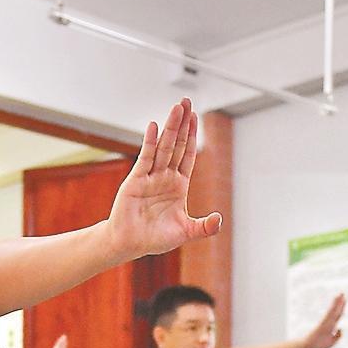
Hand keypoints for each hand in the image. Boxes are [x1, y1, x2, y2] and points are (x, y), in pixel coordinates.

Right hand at [106, 99, 221, 258]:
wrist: (129, 244)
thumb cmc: (154, 238)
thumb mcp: (185, 232)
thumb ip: (203, 227)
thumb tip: (219, 220)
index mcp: (178, 186)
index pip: (187, 155)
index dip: (192, 137)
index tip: (195, 118)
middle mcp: (165, 177)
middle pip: (176, 145)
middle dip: (182, 124)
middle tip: (186, 102)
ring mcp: (150, 177)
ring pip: (164, 147)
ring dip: (170, 127)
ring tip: (177, 108)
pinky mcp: (136, 180)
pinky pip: (145, 158)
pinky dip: (150, 143)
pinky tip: (155, 127)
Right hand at [302, 294, 346, 347]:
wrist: (307, 346)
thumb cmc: (317, 345)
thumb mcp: (331, 343)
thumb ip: (337, 337)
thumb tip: (341, 328)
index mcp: (331, 326)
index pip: (338, 315)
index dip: (341, 308)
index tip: (344, 300)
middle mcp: (329, 322)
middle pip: (336, 311)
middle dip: (340, 302)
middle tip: (343, 293)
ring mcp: (326, 322)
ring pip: (333, 311)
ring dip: (337, 302)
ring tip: (340, 294)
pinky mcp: (322, 323)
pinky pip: (329, 314)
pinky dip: (333, 308)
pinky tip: (335, 302)